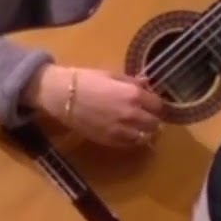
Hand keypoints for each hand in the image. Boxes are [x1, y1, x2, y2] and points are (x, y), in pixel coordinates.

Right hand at [23, 64, 163, 149]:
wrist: (62, 95)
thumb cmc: (87, 80)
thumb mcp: (112, 75)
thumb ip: (132, 83)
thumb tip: (147, 84)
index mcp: (134, 95)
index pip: (158, 105)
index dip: (156, 105)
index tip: (152, 104)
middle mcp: (131, 114)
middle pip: (154, 123)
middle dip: (153, 120)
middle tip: (149, 117)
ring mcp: (121, 130)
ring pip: (144, 137)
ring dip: (145, 132)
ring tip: (141, 128)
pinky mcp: (110, 140)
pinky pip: (130, 144)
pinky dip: (133, 140)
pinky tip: (129, 134)